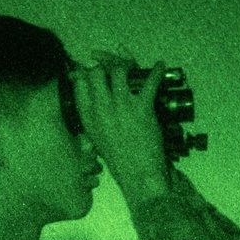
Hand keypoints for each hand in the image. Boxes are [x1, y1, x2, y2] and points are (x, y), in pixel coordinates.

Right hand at [71, 48, 171, 204]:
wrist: (138, 173)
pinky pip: (150, 81)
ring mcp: (121, 106)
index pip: (78, 83)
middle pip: (96, 72)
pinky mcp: (142, 107)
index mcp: (87, 116)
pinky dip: (157, 71)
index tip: (91, 70)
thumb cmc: (118, 158)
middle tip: (114, 69)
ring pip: (119, 70)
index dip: (84, 73)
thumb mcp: (96, 137)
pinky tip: (160, 66)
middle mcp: (101, 108)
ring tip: (132, 68)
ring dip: (126, 66)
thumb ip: (93, 116)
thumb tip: (94, 98)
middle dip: (105, 67)